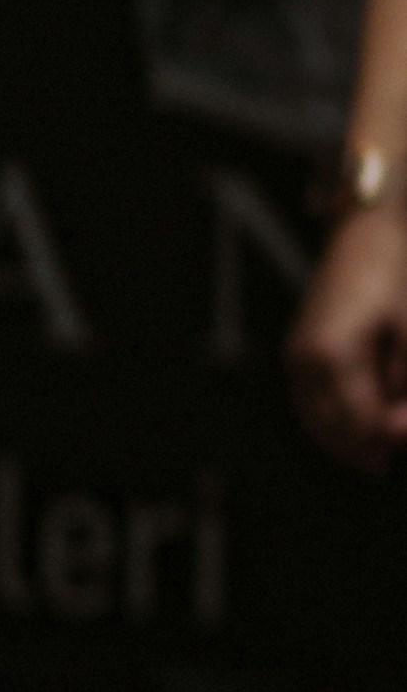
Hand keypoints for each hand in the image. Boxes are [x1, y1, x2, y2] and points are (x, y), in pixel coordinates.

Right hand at [290, 198, 406, 470]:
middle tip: (388, 459)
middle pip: (331, 430)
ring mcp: (296, 355)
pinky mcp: (299, 349)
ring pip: (315, 421)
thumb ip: (403, 388)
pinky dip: (332, 420)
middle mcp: (303, 360)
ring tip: (376, 451)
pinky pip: (310, 401)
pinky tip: (357, 423)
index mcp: (331, 357)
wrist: (369, 232)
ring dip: (345, 440)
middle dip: (362, 449)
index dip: (387, 440)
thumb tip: (397, 431)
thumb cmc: (395, 277)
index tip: (402, 446)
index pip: (360, 425)